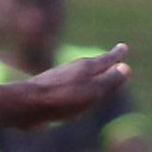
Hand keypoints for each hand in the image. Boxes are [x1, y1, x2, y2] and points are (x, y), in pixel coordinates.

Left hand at [11, 46, 128, 127]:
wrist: (25, 104)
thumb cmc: (62, 98)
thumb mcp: (92, 91)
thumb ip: (109, 81)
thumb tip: (126, 68)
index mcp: (86, 68)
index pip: (106, 59)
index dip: (116, 56)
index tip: (124, 47)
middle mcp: (72, 69)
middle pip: (92, 64)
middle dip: (104, 62)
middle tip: (113, 57)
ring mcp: (58, 78)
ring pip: (78, 74)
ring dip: (89, 73)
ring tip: (95, 73)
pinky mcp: (46, 90)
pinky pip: (67, 85)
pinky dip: (75, 85)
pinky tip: (70, 92)